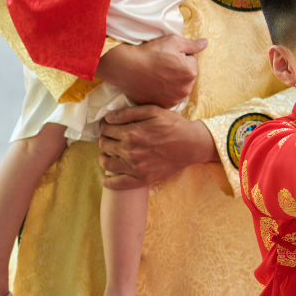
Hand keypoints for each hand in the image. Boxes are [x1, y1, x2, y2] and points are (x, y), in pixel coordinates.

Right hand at [95, 35, 203, 107]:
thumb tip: (206, 43)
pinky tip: (155, 84)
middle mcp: (186, 89)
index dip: (180, 57)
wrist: (127, 67)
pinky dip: (165, 92)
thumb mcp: (174, 41)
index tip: (168, 56)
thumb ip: (193, 44)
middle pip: (187, 76)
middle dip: (179, 70)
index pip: (192, 61)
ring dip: (173, 82)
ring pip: (178, 87)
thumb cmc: (151, 52)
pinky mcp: (163, 105)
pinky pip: (169, 96)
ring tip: (158, 75)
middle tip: (162, 65)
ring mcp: (174, 99)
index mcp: (191, 72)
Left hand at [97, 105, 218, 188]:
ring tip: (109, 153)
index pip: (106, 129)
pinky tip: (105, 176)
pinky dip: (108, 181)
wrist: (192, 145)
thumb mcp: (154, 111)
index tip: (109, 125)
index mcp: (132, 133)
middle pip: (104, 144)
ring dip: (103, 156)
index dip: (106, 125)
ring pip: (106, 163)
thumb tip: (108, 118)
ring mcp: (135, 167)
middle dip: (105, 139)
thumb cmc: (174, 125)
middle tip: (112, 137)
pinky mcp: (142, 179)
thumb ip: (129, 113)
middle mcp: (130, 151)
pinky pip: (117, 184)